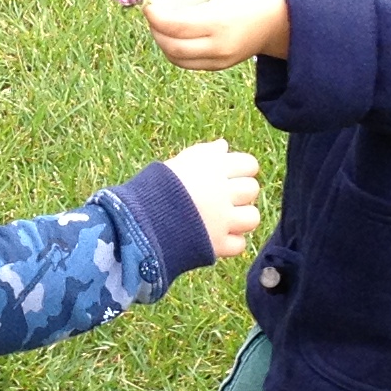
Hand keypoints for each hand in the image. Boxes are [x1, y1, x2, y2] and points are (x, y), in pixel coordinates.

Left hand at [141, 0, 289, 71]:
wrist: (277, 19)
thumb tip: (152, 4)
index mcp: (218, 21)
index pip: (174, 25)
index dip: (154, 15)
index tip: (148, 3)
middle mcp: (218, 45)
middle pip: (171, 45)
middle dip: (155, 29)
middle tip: (154, 12)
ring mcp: (219, 60)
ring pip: (176, 58)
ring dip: (162, 41)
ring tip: (165, 22)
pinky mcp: (218, 67)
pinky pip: (187, 62)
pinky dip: (175, 49)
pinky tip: (177, 33)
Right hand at [162, 138, 263, 259]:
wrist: (137, 220)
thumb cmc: (154, 188)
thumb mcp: (179, 163)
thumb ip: (205, 154)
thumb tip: (223, 146)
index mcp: (213, 168)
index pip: (249, 165)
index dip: (242, 171)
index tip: (230, 178)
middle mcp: (222, 192)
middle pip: (252, 189)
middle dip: (241, 195)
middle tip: (224, 200)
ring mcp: (222, 219)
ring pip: (252, 217)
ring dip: (241, 219)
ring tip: (226, 220)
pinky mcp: (217, 244)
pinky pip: (240, 244)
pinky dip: (230, 243)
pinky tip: (217, 238)